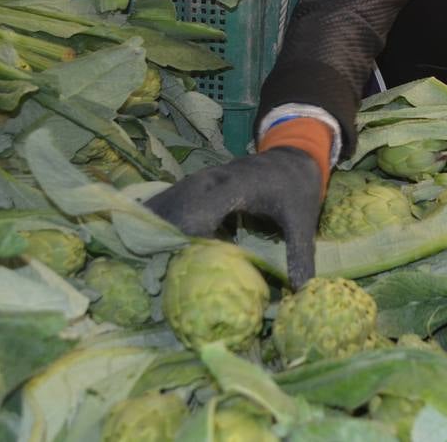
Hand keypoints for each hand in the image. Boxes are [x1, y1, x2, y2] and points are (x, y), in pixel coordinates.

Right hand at [143, 118, 332, 287]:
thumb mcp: (304, 219)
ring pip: (167, 204)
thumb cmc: (297, 186)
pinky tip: (146, 247)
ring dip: (155, 232)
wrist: (294, 153)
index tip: (175, 270)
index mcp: (236, 185)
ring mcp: (201, 180)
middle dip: (160, 240)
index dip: (184, 239)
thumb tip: (302, 291)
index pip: (200, 211)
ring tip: (142, 268)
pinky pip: (170, 202)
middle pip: (174, 208)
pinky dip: (159, 223)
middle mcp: (212, 179)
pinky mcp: (197, 185)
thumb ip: (301, 253)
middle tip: (149, 279)